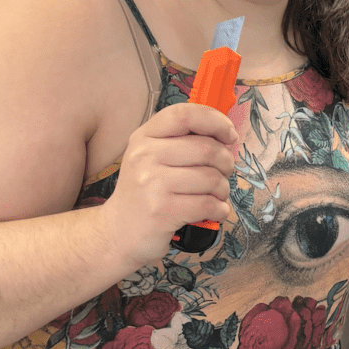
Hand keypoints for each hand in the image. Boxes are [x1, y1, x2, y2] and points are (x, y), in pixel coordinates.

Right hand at [101, 103, 237, 266]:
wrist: (118, 233)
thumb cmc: (145, 193)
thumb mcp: (152, 157)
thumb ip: (181, 140)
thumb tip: (226, 133)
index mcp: (144, 137)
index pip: (185, 114)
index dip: (215, 121)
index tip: (230, 135)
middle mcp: (145, 156)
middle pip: (207, 148)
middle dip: (226, 162)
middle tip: (224, 173)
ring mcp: (152, 184)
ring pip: (211, 178)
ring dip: (223, 189)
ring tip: (215, 195)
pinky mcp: (162, 211)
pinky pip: (208, 204)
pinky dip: (220, 209)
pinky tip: (213, 211)